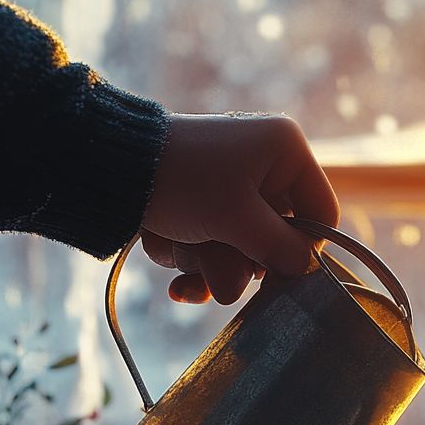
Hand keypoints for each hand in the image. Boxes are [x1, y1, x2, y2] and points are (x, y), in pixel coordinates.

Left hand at [140, 113, 339, 303]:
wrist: (103, 166)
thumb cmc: (180, 181)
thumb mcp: (237, 218)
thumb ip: (279, 248)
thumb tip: (306, 270)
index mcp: (285, 152)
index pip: (321, 214)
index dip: (304, 249)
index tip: (280, 272)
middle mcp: (264, 164)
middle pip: (276, 238)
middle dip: (239, 259)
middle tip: (215, 264)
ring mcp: (231, 185)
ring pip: (239, 248)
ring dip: (207, 260)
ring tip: (178, 246)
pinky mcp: (201, 202)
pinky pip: (212, 244)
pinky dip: (189, 255)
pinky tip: (165, 250)